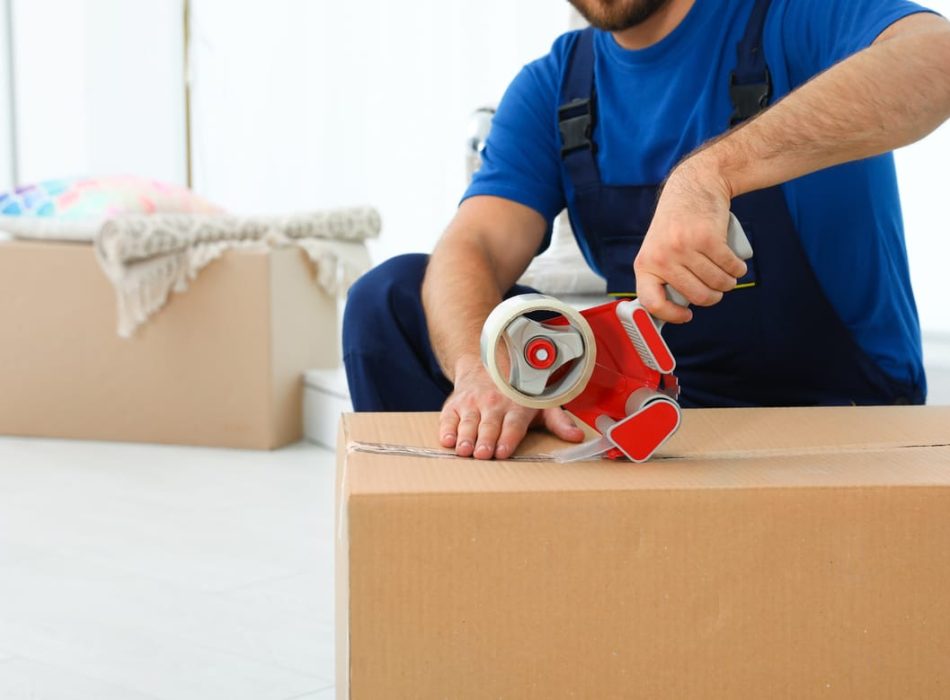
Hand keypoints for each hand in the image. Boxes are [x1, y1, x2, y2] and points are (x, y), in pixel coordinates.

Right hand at [440, 354, 584, 459]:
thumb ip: (558, 422)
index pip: (513, 425)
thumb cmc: (515, 393)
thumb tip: (577, 436)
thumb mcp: (540, 404)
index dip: (508, 438)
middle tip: (482, 454)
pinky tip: (447, 439)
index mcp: (516, 407)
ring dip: (466, 437)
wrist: (483, 367)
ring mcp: (472, 404)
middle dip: (485, 440)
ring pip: (468, 422)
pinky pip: (449, 417)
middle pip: (489, 425)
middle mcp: (493, 404)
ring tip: (464, 450)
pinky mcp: (454, 405)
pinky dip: (447, 428)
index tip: (504, 451)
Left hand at [634, 157, 747, 322]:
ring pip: (717, 283)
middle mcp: (662, 257)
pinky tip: (736, 266)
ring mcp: (684, 247)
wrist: (694, 186)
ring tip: (728, 275)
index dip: (671, 315)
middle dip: (713, 297)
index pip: (652, 302)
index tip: (687, 315)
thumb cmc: (677, 224)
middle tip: (717, 289)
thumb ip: (662, 276)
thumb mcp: (658, 249)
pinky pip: (730, 266)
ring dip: (729, 283)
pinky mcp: (707, 238)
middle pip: (697, 296)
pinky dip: (738, 268)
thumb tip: (668, 312)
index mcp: (645, 264)